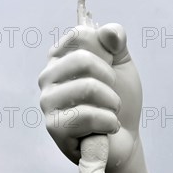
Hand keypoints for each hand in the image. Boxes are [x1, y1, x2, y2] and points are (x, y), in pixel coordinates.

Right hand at [38, 0, 141, 171]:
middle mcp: (47, 77)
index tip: (111, 72)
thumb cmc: (119, 101)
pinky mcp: (54, 127)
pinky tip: (107, 130)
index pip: (81, 35)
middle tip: (112, 98)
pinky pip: (88, 116)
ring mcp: (47, 102)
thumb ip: (117, 42)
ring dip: (112, 104)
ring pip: (88, 88)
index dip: (107, 54)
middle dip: (111, 82)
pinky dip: (109, 123)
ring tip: (111, 114)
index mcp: (60, 57)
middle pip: (84, 59)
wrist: (125, 140)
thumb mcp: (122, 65)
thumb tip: (110, 32)